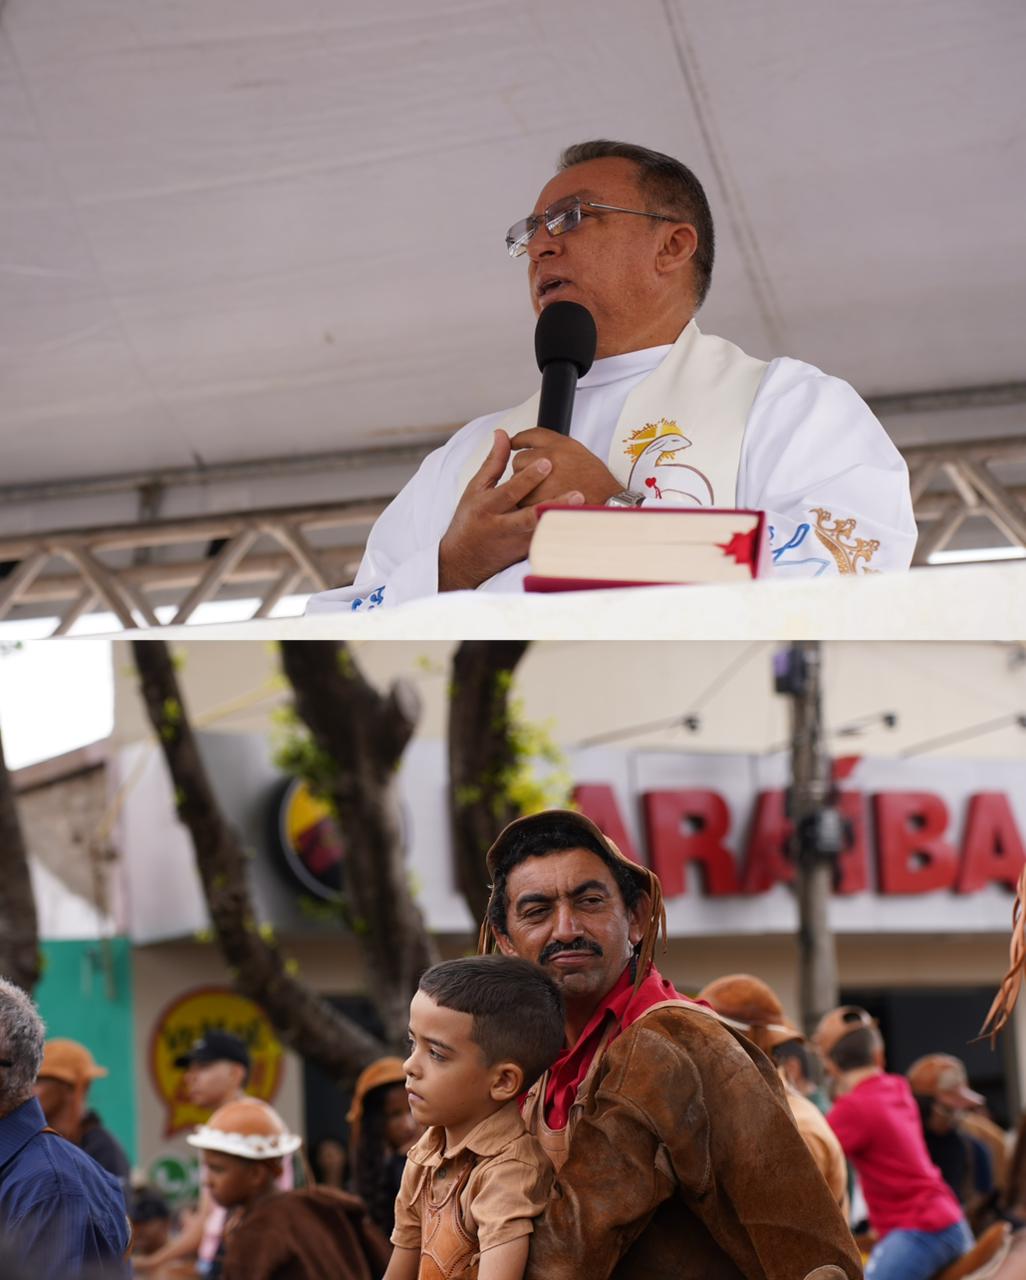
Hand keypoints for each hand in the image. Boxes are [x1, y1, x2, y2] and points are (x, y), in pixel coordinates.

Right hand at [438, 430, 584, 591]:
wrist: (465, 558)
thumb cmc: (470, 518)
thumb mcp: (476, 489)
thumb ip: (493, 462)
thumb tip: (502, 434)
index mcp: (488, 506)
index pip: (511, 490)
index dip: (529, 477)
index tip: (548, 462)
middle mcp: (502, 526)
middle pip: (530, 516)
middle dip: (553, 504)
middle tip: (578, 492)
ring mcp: (515, 542)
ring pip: (542, 533)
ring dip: (562, 522)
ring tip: (583, 510)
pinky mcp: (525, 553)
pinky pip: (545, 543)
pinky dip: (561, 534)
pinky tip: (580, 526)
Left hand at [509, 427, 621, 507]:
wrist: (608, 503)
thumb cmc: (597, 482)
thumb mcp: (579, 453)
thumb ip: (555, 448)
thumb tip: (532, 448)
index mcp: (561, 445)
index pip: (531, 435)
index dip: (519, 439)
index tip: (513, 443)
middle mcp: (551, 458)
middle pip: (519, 459)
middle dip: (522, 469)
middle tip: (535, 479)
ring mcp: (544, 480)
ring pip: (517, 480)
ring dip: (523, 487)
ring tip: (540, 493)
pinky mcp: (540, 499)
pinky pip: (522, 499)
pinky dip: (527, 503)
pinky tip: (540, 504)